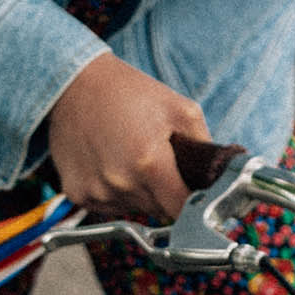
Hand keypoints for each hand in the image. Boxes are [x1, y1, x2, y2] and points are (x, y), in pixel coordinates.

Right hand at [46, 53, 208, 221]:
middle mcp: (121, 183)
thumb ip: (205, 147)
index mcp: (150, 163)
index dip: (191, 201)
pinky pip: (108, 206)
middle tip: (160, 162)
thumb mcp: (181, 109)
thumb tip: (218, 174)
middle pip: (159, 210)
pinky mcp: (77, 193)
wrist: (75, 84)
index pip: (181, 209)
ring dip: (139, 193)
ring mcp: (96, 191)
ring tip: (132, 157)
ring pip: (134, 209)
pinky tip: (111, 164)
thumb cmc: (129, 92)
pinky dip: (114, 192)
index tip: (193, 192)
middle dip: (165, 191)